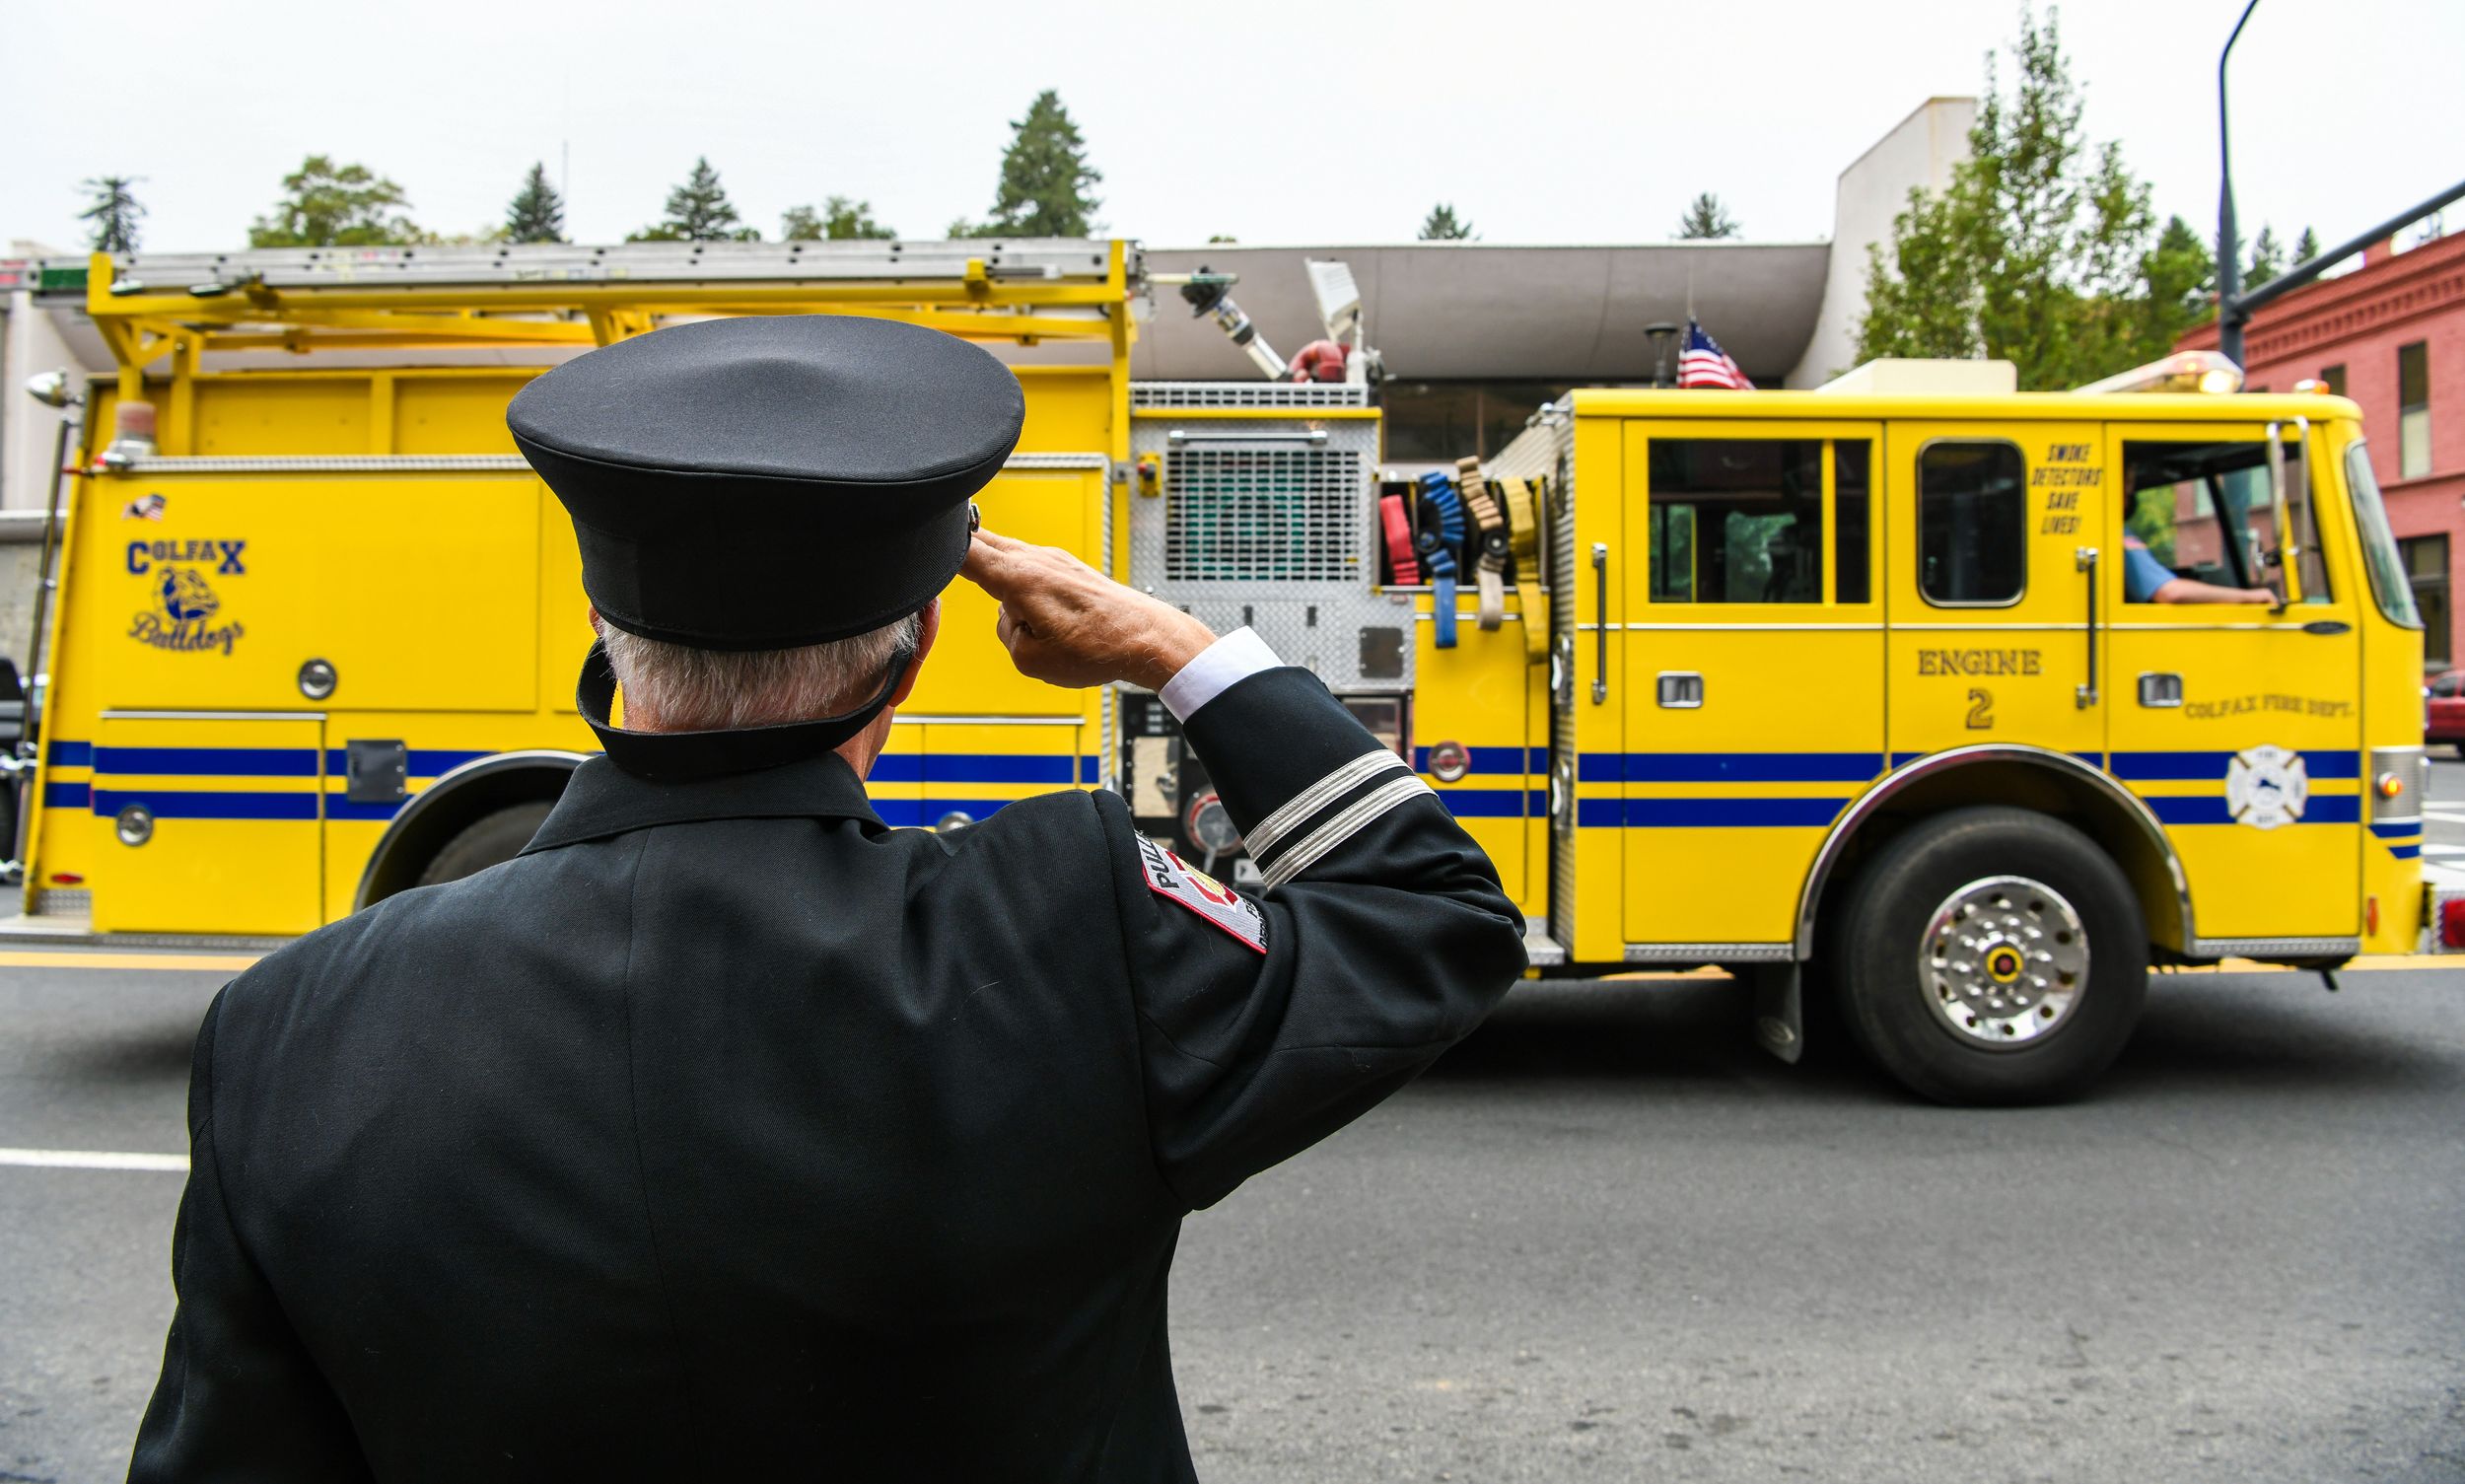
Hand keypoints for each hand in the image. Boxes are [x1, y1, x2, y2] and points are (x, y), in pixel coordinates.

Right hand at [960, 529, 1216, 691]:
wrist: (1148, 638)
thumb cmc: (1097, 648)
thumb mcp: (1032, 660)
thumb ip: (1007, 635)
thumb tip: (1011, 619)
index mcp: (1019, 577)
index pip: (963, 550)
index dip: (935, 547)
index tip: (919, 544)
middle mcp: (1035, 559)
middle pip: (981, 541)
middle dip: (961, 547)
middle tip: (940, 551)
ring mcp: (1054, 560)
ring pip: (1007, 559)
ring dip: (997, 575)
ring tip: (1009, 608)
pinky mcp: (1069, 570)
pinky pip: (1030, 571)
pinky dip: (1021, 582)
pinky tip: (1031, 608)